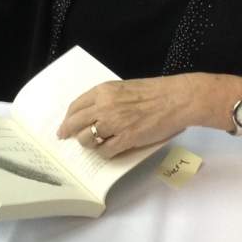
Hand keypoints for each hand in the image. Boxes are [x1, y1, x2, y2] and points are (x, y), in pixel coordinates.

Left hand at [56, 74, 195, 157]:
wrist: (176, 99)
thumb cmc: (154, 92)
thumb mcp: (124, 88)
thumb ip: (107, 99)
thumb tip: (93, 114)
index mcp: (103, 91)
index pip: (75, 106)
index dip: (68, 118)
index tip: (65, 125)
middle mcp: (104, 106)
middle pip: (75, 124)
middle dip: (68, 133)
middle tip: (66, 138)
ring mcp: (114, 123)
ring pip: (87, 139)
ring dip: (88, 144)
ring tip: (94, 144)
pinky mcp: (126, 139)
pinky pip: (105, 151)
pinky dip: (104, 153)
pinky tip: (109, 150)